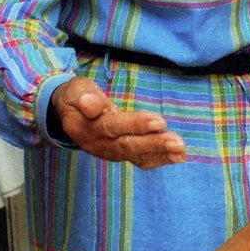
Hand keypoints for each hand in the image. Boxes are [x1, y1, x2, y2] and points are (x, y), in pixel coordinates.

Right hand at [50, 76, 185, 169]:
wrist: (68, 112)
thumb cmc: (76, 96)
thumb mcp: (75, 90)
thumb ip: (84, 96)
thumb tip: (91, 105)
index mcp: (85, 127)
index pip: (113, 126)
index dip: (136, 125)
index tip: (160, 121)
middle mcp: (97, 144)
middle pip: (128, 145)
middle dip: (154, 144)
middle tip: (177, 142)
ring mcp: (109, 152)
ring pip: (136, 155)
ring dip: (160, 154)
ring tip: (181, 152)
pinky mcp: (119, 154)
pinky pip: (139, 160)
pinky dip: (158, 160)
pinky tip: (176, 158)